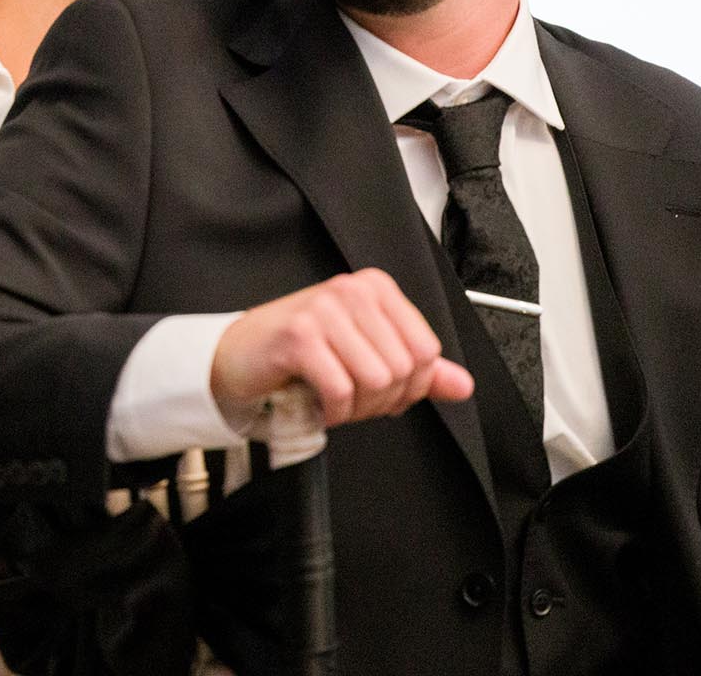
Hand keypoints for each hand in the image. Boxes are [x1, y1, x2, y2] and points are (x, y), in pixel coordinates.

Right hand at [211, 269, 473, 427]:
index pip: (426, 351)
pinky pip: (341, 391)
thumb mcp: (365, 354)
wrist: (237, 357)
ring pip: (376, 382)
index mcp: (376, 288)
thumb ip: (417, 370)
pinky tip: (318, 403)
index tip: (379, 391)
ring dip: (356, 408)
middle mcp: (352, 290)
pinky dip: (332, 412)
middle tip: (350, 398)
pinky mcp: (299, 336)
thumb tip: (463, 386)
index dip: (409, 387)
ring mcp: (324, 310)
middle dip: (381, 401)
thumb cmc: (300, 354)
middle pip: (403, 370)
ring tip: (333, 399)